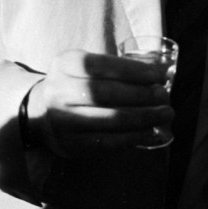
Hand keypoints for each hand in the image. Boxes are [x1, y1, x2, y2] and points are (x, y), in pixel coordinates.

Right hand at [26, 49, 173, 156]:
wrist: (41, 112)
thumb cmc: (76, 83)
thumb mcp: (86, 66)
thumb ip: (118, 66)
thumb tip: (161, 68)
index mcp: (65, 64)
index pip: (101, 65)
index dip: (134, 70)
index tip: (160, 74)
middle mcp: (59, 91)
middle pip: (105, 92)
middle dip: (141, 95)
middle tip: (165, 96)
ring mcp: (63, 120)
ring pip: (110, 119)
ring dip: (144, 117)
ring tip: (165, 113)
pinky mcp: (72, 144)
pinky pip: (108, 142)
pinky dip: (134, 137)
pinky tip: (151, 132)